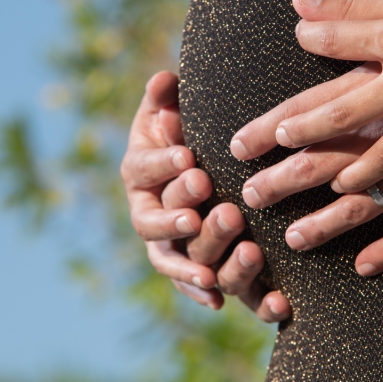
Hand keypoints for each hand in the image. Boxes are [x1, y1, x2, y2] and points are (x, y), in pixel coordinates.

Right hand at [121, 71, 290, 320]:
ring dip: (202, 259)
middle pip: (153, 222)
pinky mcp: (189, 269)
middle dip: (182, 214)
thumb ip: (165, 98)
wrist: (194, 172)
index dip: (162, 165)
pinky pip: (195, 287)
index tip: (190, 159)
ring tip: (244, 249)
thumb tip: (165, 78)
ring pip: (173, 259)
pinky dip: (208, 295)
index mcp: (138, 174)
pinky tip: (224, 303)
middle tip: (217, 203)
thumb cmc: (181, 137)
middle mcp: (146, 214)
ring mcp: (166, 245)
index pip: (142, 169)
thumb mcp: (171, 113)